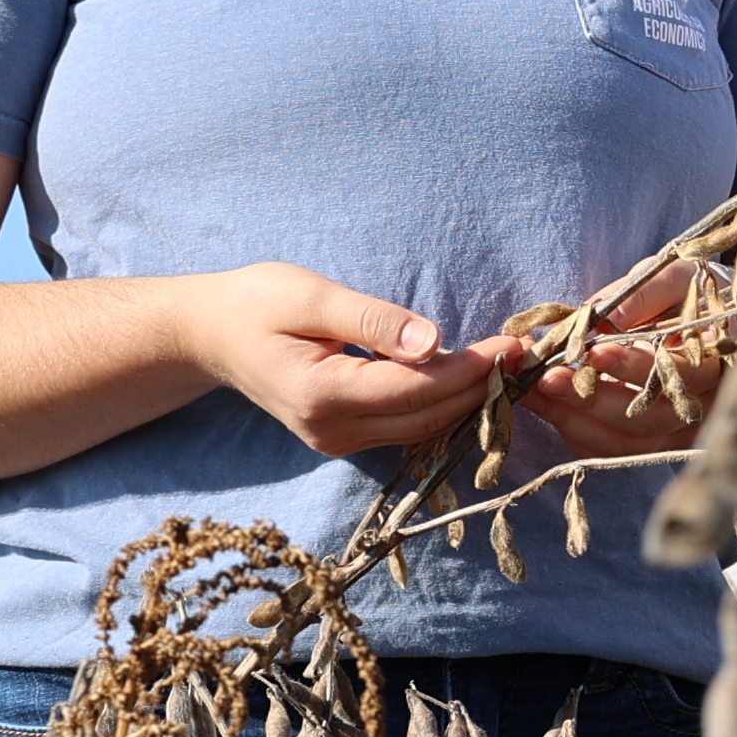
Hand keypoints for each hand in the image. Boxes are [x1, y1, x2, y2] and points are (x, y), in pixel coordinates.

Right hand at [188, 265, 522, 458]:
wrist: (210, 334)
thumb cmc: (256, 302)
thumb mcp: (311, 295)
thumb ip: (373, 321)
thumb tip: (434, 341)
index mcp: (321, 394)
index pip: (415, 389)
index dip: (471, 369)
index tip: (514, 343)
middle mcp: (330, 431)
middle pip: (426, 416)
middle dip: (480, 386)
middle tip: (526, 351)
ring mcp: (334, 441)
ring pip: (420, 428)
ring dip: (466, 399)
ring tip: (508, 363)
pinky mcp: (340, 438)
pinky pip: (404, 427)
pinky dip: (439, 404)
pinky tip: (469, 378)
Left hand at [513, 257, 730, 464]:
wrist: (704, 320)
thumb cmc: (690, 295)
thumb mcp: (676, 278)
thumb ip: (645, 294)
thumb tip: (603, 316)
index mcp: (716, 365)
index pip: (678, 376)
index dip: (635, 368)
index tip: (595, 351)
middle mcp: (702, 408)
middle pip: (649, 419)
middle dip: (593, 400)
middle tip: (549, 378)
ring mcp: (677, 433)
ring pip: (626, 443)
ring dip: (575, 419)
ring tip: (535, 390)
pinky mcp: (651, 444)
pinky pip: (611, 451)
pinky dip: (576, 433)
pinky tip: (547, 406)